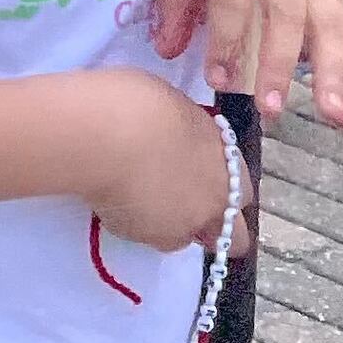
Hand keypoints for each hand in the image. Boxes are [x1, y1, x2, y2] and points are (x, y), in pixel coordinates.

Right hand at [77, 71, 239, 250]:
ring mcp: (183, 226)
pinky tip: (114, 199)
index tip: (198, 174)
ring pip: (185, 240)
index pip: (242, 188)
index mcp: (225, 161)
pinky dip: (134, 223)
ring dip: (171, 226)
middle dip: (213, 226)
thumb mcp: (173, 105)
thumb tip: (177, 137)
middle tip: (180, 204)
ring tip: (137, 199)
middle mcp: (214, 200)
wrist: (99, 133)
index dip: (220, 184)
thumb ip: (185, 132)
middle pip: (235, 237)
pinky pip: (146, 237)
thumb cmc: (136, 102)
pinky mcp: (146, 239)